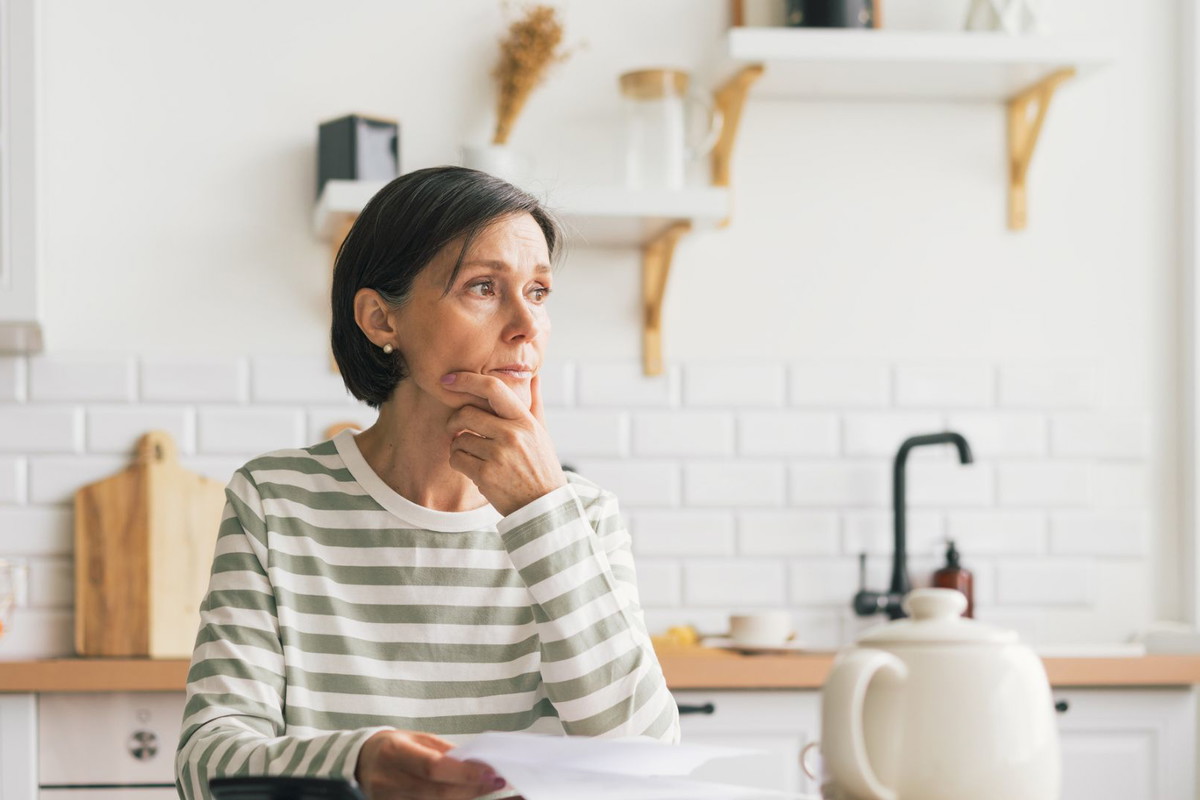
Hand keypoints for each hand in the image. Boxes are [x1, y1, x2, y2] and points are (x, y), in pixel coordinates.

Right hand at [355, 730, 504, 799]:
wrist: (362, 762)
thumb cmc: (395, 747)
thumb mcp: (418, 739)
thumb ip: (445, 752)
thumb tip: (477, 762)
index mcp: (395, 752)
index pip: (433, 767)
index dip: (464, 773)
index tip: (490, 772)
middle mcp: (390, 780)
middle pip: (437, 793)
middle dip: (471, 789)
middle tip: (496, 782)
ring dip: (464, 799)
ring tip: (486, 789)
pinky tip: (465, 796)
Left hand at [442, 372, 565, 515]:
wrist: (544, 506)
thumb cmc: (541, 467)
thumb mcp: (542, 433)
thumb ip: (535, 403)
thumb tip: (534, 376)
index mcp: (525, 420)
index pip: (493, 388)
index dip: (467, 380)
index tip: (449, 378)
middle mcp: (512, 434)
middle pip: (466, 414)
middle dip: (454, 421)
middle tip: (456, 429)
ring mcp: (498, 455)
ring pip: (459, 439)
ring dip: (459, 447)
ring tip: (475, 456)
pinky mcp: (486, 475)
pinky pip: (456, 459)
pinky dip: (459, 463)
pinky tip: (473, 469)